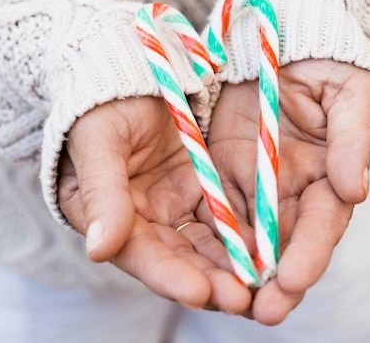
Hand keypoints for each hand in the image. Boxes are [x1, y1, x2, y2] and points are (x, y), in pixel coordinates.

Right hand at [57, 96, 250, 312]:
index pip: (140, 253)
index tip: (200, 293)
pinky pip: (229, 216)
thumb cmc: (102, 101)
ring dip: (234, 267)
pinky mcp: (204, 187)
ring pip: (209, 245)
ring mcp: (177, 204)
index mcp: (109, 214)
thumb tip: (99, 250)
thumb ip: (102, 193)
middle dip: (211, 282)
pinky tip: (271, 250)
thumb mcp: (98, 140)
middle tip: (244, 301)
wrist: (129, 67)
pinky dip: (247, 235)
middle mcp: (145, 219)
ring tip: (264, 287)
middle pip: (180, 259)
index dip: (169, 275)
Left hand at [203, 59, 369, 324]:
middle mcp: (294, 190)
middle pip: (286, 243)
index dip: (311, 252)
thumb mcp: (347, 93)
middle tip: (263, 314)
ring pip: (248, 237)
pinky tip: (196, 265)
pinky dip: (209, 240)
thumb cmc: (328, 64)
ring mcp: (258, 185)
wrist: (286, 38)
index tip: (293, 280)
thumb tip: (355, 190)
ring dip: (238, 271)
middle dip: (275, 281)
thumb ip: (350, 140)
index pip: (323, 223)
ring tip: (226, 303)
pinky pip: (214, 211)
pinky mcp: (225, 173)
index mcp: (329, 175)